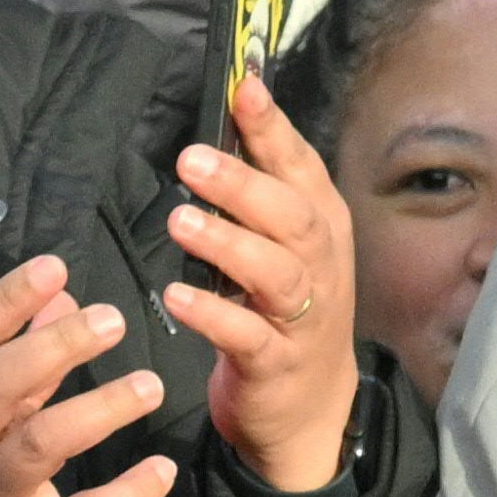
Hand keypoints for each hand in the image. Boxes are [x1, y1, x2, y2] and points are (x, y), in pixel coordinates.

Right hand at [0, 254, 171, 496]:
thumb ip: (15, 356)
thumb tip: (61, 292)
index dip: (4, 302)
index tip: (55, 267)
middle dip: (54, 348)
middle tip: (114, 319)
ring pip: (38, 447)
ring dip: (99, 410)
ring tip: (151, 385)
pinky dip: (125, 495)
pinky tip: (162, 471)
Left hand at [158, 66, 364, 496]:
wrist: (311, 409)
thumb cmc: (284, 311)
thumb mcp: (282, 245)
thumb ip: (258, 191)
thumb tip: (224, 122)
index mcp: (319, 225)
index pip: (299, 166)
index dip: (272, 127)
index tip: (243, 87)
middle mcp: (319, 264)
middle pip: (291, 215)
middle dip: (242, 184)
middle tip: (189, 159)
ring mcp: (304, 315)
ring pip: (275, 272)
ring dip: (228, 243)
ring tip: (179, 222)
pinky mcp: (277, 362)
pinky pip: (247, 335)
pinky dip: (213, 315)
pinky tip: (176, 297)